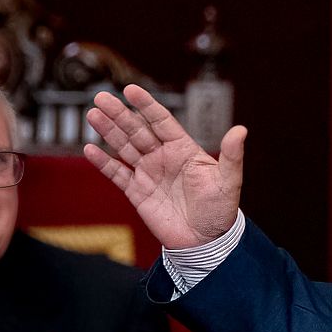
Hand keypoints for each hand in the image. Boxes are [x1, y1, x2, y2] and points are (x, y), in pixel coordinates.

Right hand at [85, 84, 246, 248]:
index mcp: (184, 149)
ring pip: (124, 148)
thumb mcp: (229, 182)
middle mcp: (163, 157)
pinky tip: (90, 149)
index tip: (131, 90)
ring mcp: (149, 174)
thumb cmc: (220, 210)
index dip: (146, 105)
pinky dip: (103, 163)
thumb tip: (241, 130)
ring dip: (108, 132)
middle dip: (119, 114)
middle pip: (137, 130)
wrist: (206, 242)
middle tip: (101, 97)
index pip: (162, 121)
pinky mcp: (138, 193)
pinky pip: (117, 174)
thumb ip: (231, 156)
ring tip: (93, 114)